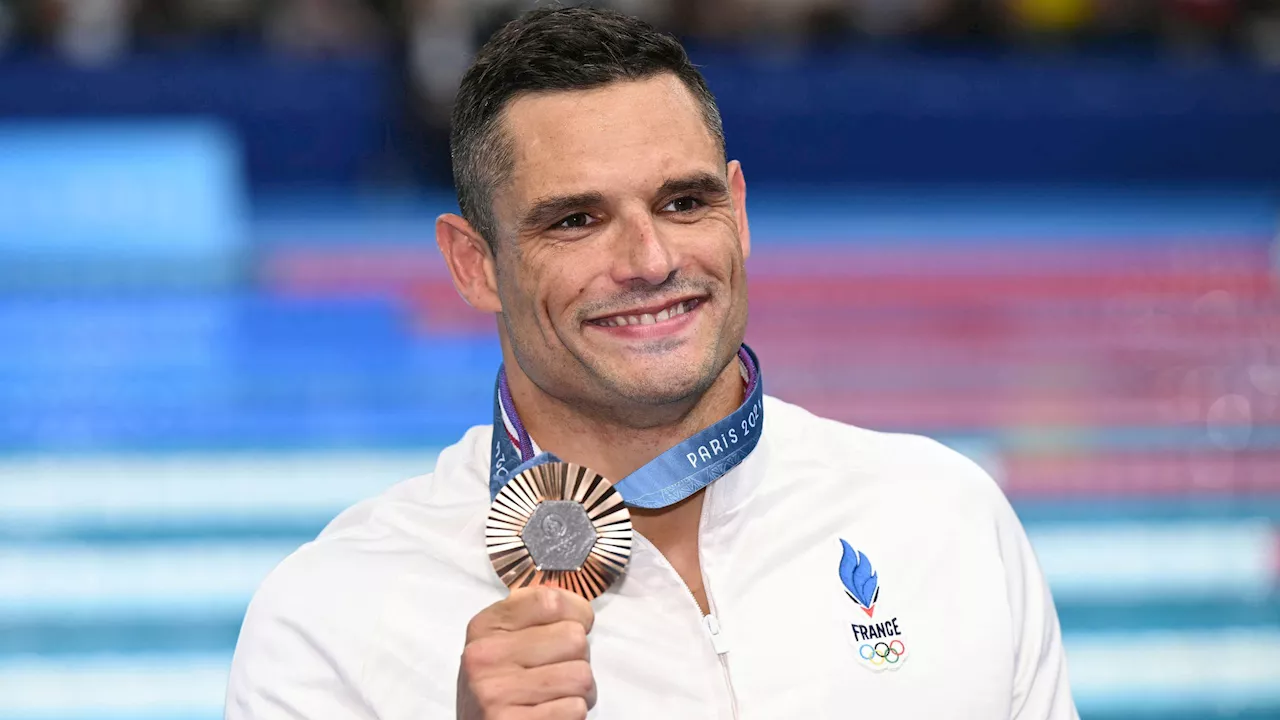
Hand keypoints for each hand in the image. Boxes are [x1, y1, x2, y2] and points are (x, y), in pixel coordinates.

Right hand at [457, 587, 596, 719]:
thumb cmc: (500, 687)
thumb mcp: (503, 643)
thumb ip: (535, 618)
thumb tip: (582, 609)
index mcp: (486, 626)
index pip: (552, 601)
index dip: (577, 614)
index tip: (572, 628)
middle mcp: (486, 655)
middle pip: (574, 638)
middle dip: (578, 659)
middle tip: (559, 673)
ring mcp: (497, 692)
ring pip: (581, 676)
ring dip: (580, 691)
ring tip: (557, 697)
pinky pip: (575, 709)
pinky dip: (571, 715)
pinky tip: (550, 714)